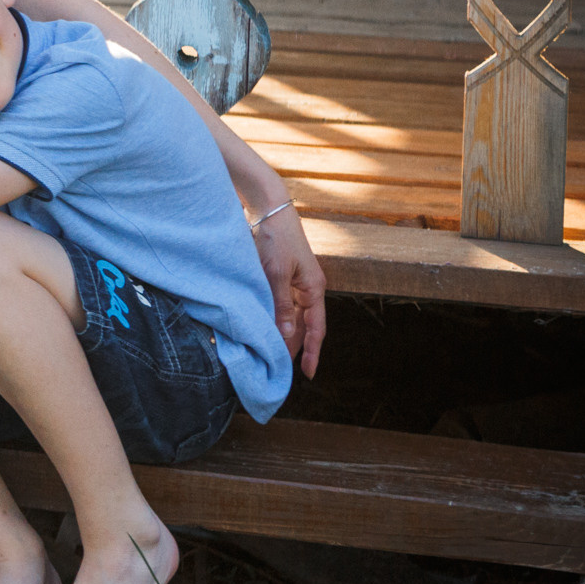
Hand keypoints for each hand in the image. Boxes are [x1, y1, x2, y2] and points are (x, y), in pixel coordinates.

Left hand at [254, 205, 326, 378]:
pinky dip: (277, 318)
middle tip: (281, 368)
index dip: (313, 352)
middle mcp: (309, 289)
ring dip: (285, 334)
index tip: (309, 373)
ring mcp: (298, 283)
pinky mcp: (285, 277)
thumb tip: (287, 334)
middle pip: (305, 326)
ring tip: (273, 353)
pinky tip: (267, 328)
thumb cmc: (275, 238)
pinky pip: (284, 305)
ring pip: (293, 317)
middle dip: (296, 347)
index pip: (317, 328)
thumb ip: (281, 304)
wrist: (269, 209)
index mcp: (314, 289)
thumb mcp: (276, 273)